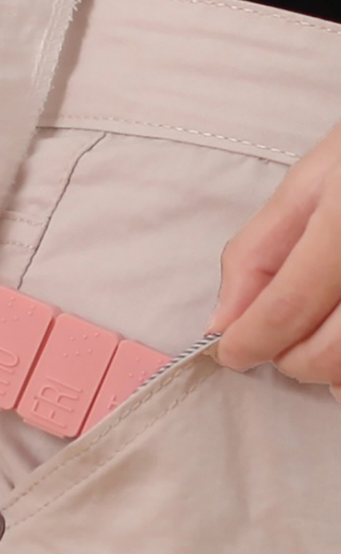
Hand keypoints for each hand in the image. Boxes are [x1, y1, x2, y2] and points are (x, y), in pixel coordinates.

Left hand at [206, 119, 340, 402]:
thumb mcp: (306, 186)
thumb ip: (256, 255)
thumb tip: (223, 321)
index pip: (288, 306)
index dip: (250, 340)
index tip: (230, 352)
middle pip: (327, 354)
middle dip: (287, 358)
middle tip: (276, 337)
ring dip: (324, 367)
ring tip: (313, 334)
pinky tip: (338, 338)